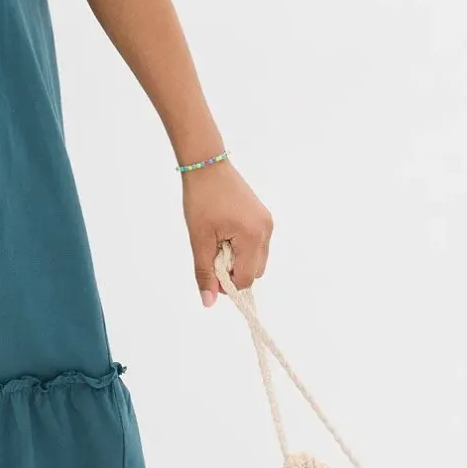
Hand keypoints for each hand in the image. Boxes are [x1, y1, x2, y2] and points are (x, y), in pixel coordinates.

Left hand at [180, 159, 272, 309]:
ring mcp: (267, 223)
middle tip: (212, 253)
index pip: (246, 279)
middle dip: (233, 272)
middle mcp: (266, 231)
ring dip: (237, 260)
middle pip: (255, 272)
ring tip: (218, 241)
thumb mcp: (199, 239)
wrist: (207, 166)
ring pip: (257, 260)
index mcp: (253, 236)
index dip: (227, 283)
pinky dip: (242, 248)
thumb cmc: (201, 199)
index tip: (210, 270)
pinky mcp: (264, 218)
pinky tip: (225, 233)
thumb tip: (209, 302)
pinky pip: (257, 245)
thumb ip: (205, 272)